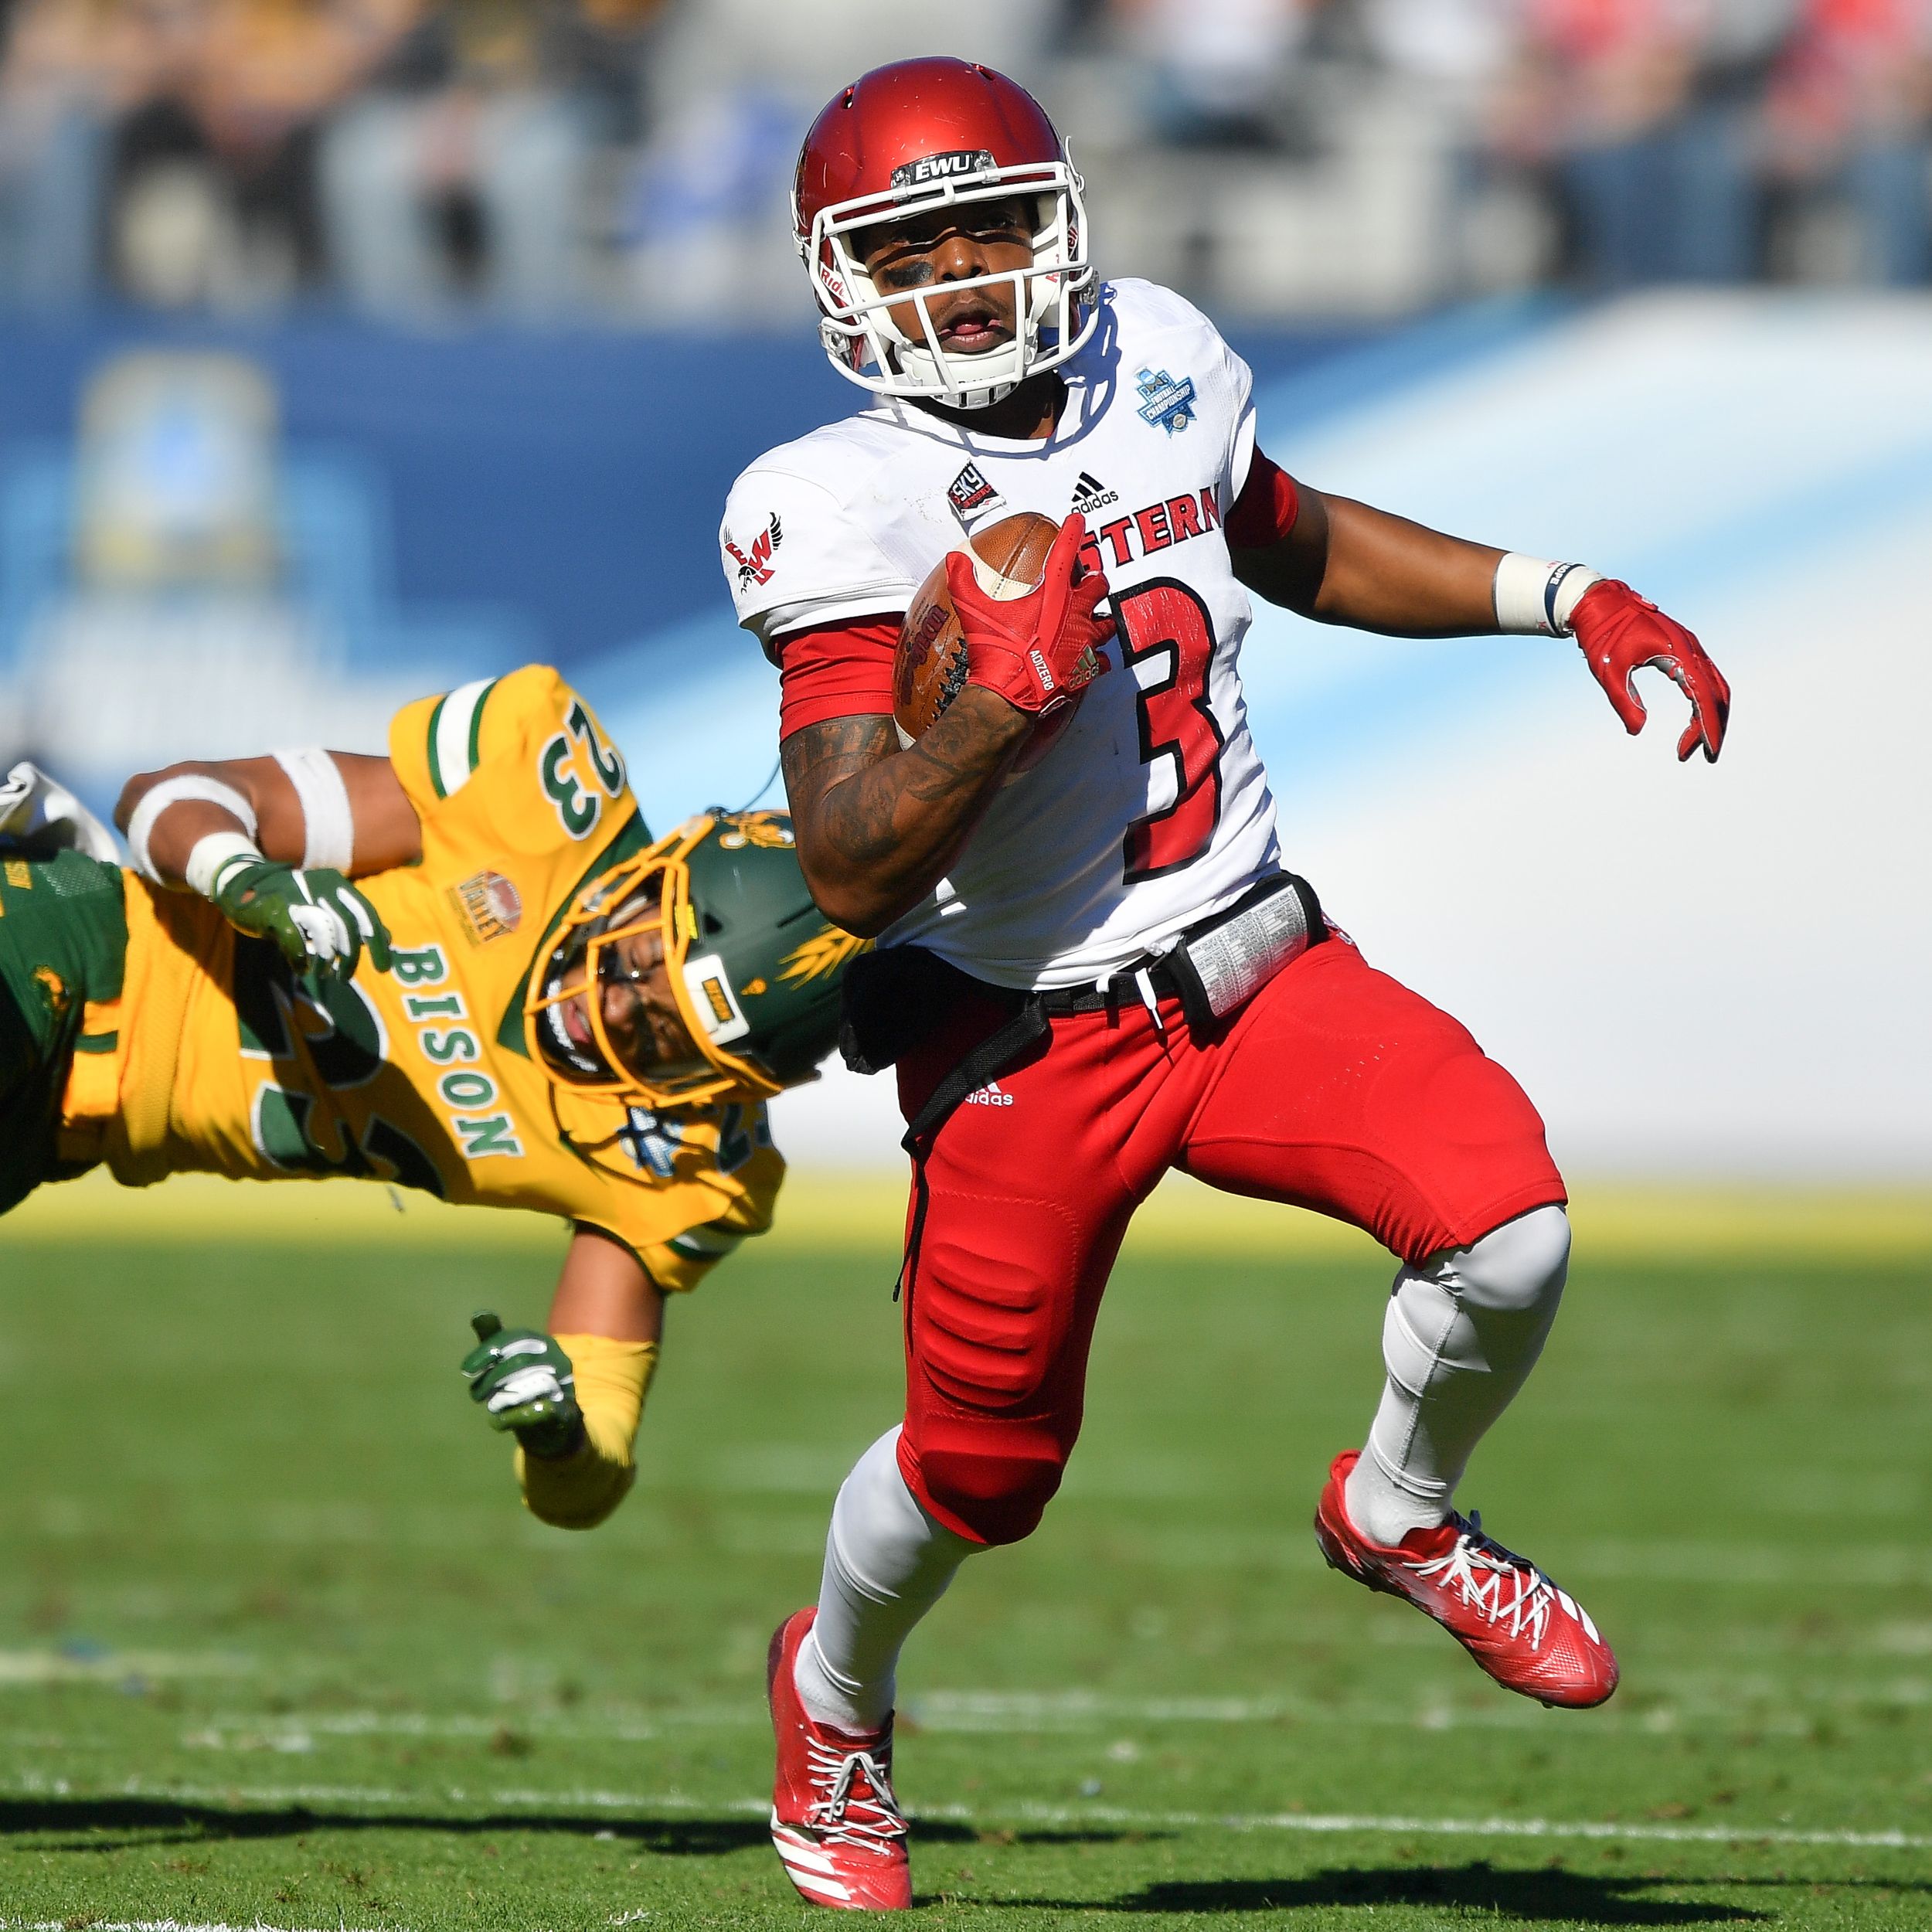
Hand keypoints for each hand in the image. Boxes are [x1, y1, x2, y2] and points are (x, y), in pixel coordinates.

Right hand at [212, 858, 392, 978]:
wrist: (240, 882)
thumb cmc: (290, 899)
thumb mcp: (325, 905)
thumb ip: (355, 919)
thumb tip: (388, 938)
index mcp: (337, 884)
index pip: (367, 915)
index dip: (378, 944)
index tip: (383, 969)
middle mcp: (320, 887)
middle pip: (348, 928)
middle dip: (350, 958)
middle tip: (344, 977)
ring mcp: (295, 897)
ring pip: (324, 934)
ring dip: (325, 960)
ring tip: (322, 973)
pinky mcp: (273, 910)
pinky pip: (294, 941)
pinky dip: (300, 960)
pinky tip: (301, 968)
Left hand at [462, 1311, 583, 1459]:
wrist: (554, 1423)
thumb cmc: (525, 1385)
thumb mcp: (509, 1359)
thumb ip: (494, 1339)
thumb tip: (478, 1314)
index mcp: (544, 1343)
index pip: (514, 1339)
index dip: (488, 1352)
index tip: (466, 1370)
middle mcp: (559, 1360)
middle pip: (520, 1362)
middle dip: (492, 1378)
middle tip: (476, 1395)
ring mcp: (564, 1386)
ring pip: (528, 1386)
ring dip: (501, 1399)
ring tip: (492, 1406)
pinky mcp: (565, 1412)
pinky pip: (539, 1412)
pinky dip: (513, 1417)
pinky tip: (497, 1422)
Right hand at [949, 513, 1113, 717]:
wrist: (1010, 695)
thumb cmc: (995, 649)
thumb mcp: (973, 610)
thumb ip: (964, 581)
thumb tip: (953, 558)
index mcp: (1054, 593)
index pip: (1066, 551)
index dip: (1073, 531)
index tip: (1078, 519)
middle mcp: (1077, 613)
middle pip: (1099, 585)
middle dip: (1095, 580)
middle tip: (1089, 579)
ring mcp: (1085, 642)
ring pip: (1107, 623)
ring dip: (1101, 619)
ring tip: (1095, 619)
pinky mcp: (1087, 668)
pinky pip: (1102, 660)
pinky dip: (1097, 658)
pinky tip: (1091, 658)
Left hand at [1571, 580, 1729, 763]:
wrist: (1599, 602)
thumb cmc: (1602, 634)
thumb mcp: (1608, 671)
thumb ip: (1625, 701)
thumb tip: (1637, 731)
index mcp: (1677, 652)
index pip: (1703, 696)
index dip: (1708, 726)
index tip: (1708, 751)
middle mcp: (1691, 648)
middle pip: (1717, 693)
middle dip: (1713, 726)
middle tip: (1700, 755)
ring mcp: (1690, 646)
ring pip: (1715, 685)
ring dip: (1710, 715)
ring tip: (1694, 744)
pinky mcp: (1684, 647)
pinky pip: (1704, 677)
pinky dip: (1704, 701)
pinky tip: (1692, 720)